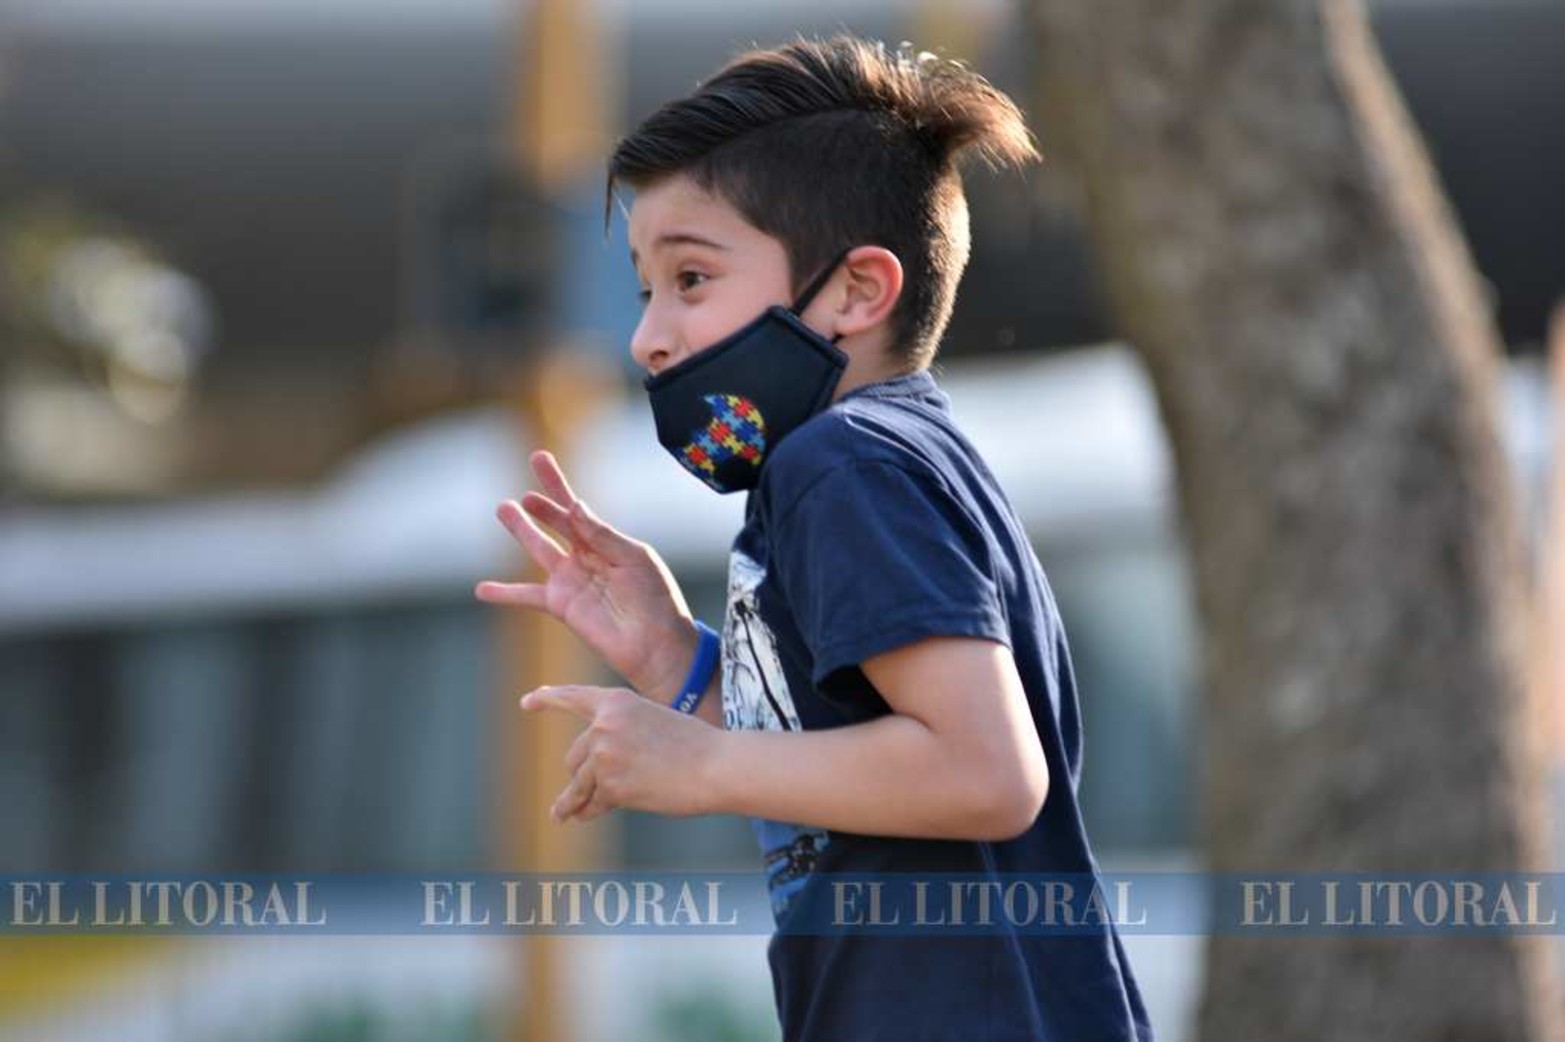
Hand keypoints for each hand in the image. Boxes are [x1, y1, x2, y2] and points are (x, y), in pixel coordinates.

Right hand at [475, 451, 699, 701]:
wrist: (657, 644)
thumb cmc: (656, 600)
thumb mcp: (635, 558)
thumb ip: (602, 534)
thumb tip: (575, 506)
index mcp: (606, 541)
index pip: (577, 507)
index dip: (556, 485)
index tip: (538, 459)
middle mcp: (586, 557)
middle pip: (556, 522)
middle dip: (540, 504)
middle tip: (520, 491)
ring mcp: (571, 580)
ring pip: (539, 549)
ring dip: (521, 530)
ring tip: (502, 509)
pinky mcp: (562, 605)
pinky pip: (527, 596)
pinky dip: (505, 593)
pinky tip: (482, 589)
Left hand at [521, 685, 718, 821]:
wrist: (716, 766)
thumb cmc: (694, 746)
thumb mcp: (652, 722)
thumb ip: (619, 735)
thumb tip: (590, 772)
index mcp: (615, 701)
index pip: (573, 697)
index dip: (547, 699)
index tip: (526, 702)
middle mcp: (604, 725)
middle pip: (574, 755)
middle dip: (580, 773)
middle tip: (580, 791)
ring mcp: (605, 756)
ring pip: (578, 783)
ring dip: (571, 800)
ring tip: (560, 814)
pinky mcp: (611, 786)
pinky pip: (593, 803)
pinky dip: (592, 811)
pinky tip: (588, 815)